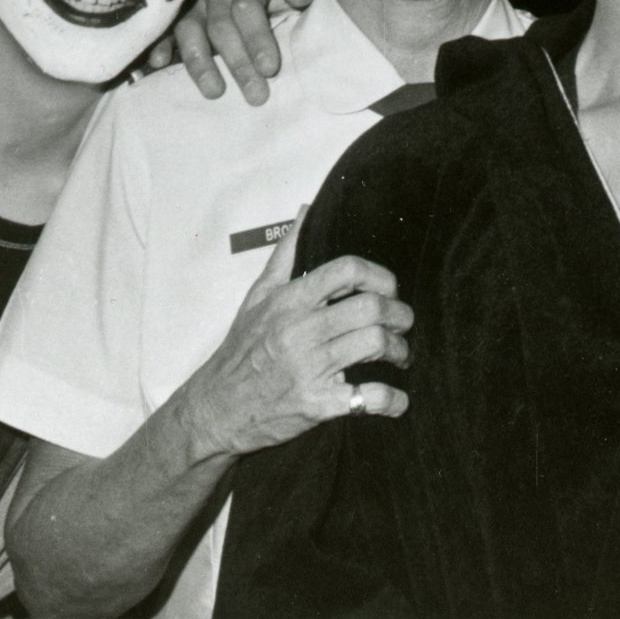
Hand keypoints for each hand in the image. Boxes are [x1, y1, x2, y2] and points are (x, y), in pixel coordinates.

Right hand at [143, 0, 328, 104]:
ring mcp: (198, 3)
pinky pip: (169, 34)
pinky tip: (158, 64)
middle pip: (221, 25)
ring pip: (190, 31)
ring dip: (201, 64)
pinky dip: (162, 47)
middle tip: (256, 95)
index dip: (257, 38)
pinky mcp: (184, 21)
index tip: (271, 68)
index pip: (247, 5)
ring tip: (216, 92)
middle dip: (238, 63)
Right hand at [182, 210, 411, 458]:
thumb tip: (307, 211)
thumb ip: (286, 253)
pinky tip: (397, 400)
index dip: (380, 276)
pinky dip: (391, 400)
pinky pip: (367, 397)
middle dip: (400, 315)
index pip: (347, 270)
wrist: (216, 407)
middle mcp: (300, 330)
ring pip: (375, 344)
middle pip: (371, 307)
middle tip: (403, 324)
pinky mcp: (316, 404)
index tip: (389, 289)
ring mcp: (309, 367)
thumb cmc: (241, 350)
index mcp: (290, 300)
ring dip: (399, 351)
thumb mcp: (257, 296)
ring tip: (399, 356)